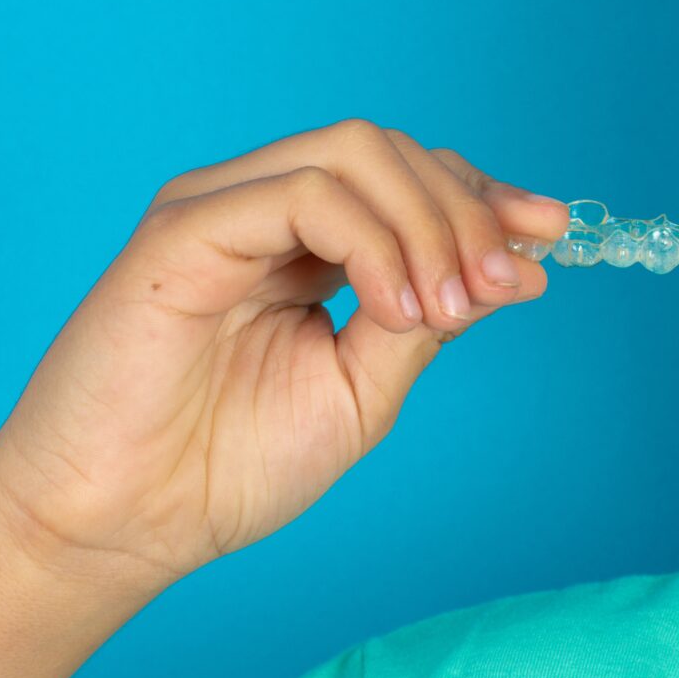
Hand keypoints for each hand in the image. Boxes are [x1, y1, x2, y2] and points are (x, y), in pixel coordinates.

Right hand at [0, 118, 570, 600]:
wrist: (124, 526)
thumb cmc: (225, 466)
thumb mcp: (364, 387)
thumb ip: (429, 319)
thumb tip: (517, 267)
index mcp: (303, 243)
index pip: (407, 178)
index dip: (485, 196)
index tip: (554, 235)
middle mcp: (260, 208)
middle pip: (391, 151)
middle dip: (470, 208)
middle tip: (509, 280)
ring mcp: (219, 209)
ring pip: (354, 152)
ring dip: (430, 223)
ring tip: (449, 307)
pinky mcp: (182, 230)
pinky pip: (301, 194)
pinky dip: (373, 242)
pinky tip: (396, 308)